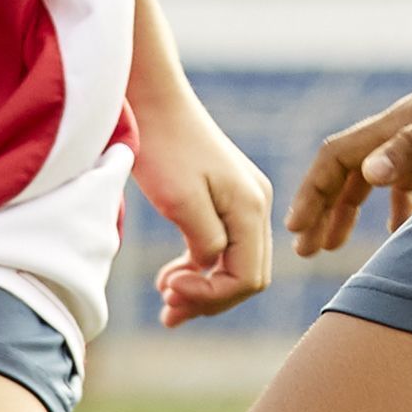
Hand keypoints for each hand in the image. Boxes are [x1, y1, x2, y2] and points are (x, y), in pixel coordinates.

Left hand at [136, 79, 279, 323]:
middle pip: (246, 276)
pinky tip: (172, 274)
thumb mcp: (180, 201)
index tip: (167, 290)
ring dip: (202, 287)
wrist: (154, 100)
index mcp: (251, 208)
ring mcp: (244, 200)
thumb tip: (210, 268)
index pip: (247, 278)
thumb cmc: (163, 146)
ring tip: (165, 298)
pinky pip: (223, 245)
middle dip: (207, 299)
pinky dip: (200, 267)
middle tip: (166, 310)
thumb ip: (204, 242)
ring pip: (234, 263)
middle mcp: (257, 205)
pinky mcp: (226, 197)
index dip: (210, 296)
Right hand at [287, 38, 411, 255]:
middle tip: (303, 249)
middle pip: (345, 168)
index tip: (296, 229)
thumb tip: (367, 175)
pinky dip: (393, 203)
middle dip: (321, 208)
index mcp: (398, 122)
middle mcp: (401, 124)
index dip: (312, 193)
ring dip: (348, 208)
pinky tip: (398, 229)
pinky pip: (404, 174)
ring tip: (332, 244)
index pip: (336, 157)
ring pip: (370, 173)